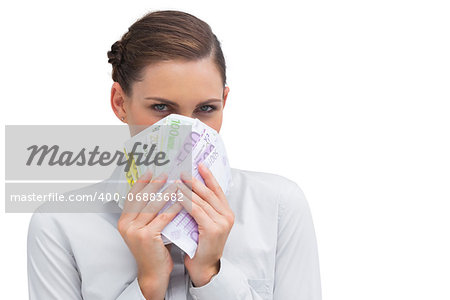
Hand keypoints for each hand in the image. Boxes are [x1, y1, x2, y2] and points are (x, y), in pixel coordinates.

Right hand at [117, 171, 182, 299]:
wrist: (154, 272)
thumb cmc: (154, 249)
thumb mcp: (146, 228)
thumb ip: (148, 212)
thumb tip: (159, 189)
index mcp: (124, 221)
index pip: (132, 196)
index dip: (141, 182)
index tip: (151, 171)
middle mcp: (126, 225)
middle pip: (142, 198)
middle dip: (155, 184)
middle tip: (166, 173)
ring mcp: (135, 231)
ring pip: (153, 206)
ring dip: (167, 193)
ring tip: (177, 184)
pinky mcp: (147, 236)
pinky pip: (163, 217)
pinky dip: (174, 208)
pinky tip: (182, 201)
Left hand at [178, 163, 234, 286]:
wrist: (203, 266)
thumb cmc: (200, 244)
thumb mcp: (203, 222)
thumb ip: (201, 208)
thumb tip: (188, 189)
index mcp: (226, 212)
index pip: (217, 190)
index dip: (209, 176)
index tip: (199, 165)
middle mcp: (227, 216)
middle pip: (209, 193)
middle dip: (195, 181)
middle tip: (183, 171)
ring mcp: (222, 222)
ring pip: (202, 200)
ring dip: (187, 189)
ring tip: (176, 181)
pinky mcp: (213, 229)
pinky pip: (197, 211)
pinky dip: (186, 202)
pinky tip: (177, 196)